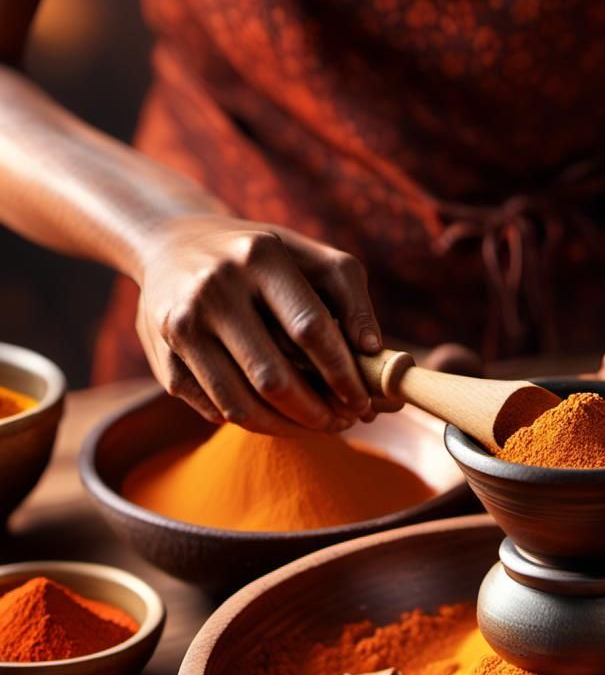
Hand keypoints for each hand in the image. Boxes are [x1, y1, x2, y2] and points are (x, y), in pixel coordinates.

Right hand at [136, 215, 381, 434]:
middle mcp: (213, 288)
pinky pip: (216, 409)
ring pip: (241, 404)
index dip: (342, 374)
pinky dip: (252, 421)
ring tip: (317, 427)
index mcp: (259, 256)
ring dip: (288, 428)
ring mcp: (181, 325)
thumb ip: (352, 298)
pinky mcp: (163, 359)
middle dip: (316, 412)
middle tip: (343, 423)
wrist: (172, 246)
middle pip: (273, 377)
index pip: (310, 329)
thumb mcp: (313, 258)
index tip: (363, 401)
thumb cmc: (263, 259)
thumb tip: (372, 351)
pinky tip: (277, 416)